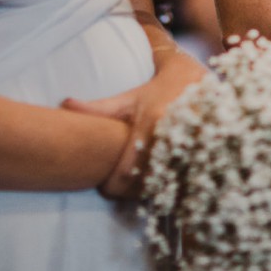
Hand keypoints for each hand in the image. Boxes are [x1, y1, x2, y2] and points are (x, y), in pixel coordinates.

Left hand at [61, 47, 205, 197]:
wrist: (199, 78)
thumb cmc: (159, 90)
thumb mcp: (130, 98)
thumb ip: (98, 107)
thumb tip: (64, 104)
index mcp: (150, 123)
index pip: (126, 172)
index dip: (113, 186)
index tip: (105, 187)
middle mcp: (173, 136)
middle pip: (144, 184)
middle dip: (130, 191)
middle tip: (120, 190)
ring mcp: (194, 146)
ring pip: (165, 186)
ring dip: (149, 191)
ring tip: (137, 188)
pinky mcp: (206, 153)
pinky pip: (185, 183)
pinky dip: (171, 189)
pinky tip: (161, 184)